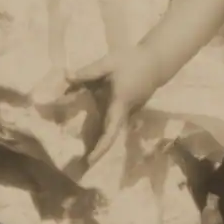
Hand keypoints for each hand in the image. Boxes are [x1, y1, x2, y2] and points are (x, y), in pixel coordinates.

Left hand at [68, 48, 162, 164]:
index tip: (89, 161)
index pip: (110, 131)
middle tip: (79, 162)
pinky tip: (86, 128)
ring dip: (98, 140)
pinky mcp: (126, 108)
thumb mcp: (108, 64)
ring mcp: (127, 112)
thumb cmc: (133, 61)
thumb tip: (66, 77)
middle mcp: (124, 113)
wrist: (156, 61)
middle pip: (109, 136)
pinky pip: (112, 121)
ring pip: (110, 129)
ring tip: (80, 149)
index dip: (101, 148)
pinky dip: (100, 128)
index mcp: (119, 105)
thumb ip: (88, 72)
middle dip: (97, 150)